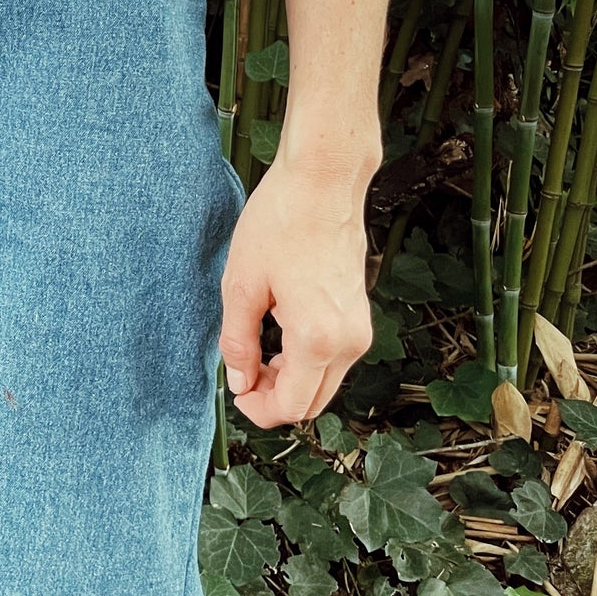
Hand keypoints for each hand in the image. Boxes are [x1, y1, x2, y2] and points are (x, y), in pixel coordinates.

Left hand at [217, 149, 378, 428]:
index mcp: (318, 338)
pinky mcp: (360, 315)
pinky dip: (305, 361)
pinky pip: (333, 358)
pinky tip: (277, 336)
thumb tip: (238, 381)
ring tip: (255, 352)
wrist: (322, 185)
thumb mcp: (241, 285)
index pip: (293, 406)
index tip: (235, 394)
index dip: (259, 410)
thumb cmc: (280, 224)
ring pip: (324, 382)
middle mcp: (350, 342)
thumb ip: (237, 341)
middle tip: (241, 375)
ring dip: (290, 380)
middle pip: (314, 403)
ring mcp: (360, 329)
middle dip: (275, 399)